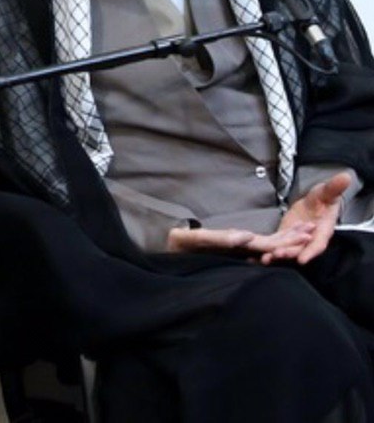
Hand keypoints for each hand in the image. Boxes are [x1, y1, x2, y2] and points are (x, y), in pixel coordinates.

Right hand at [167, 223, 314, 257]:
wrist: (167, 249)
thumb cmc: (177, 247)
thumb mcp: (194, 240)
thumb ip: (218, 239)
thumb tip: (246, 237)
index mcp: (234, 250)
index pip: (266, 246)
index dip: (287, 240)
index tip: (306, 235)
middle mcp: (239, 251)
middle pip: (271, 246)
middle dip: (292, 239)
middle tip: (314, 229)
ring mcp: (236, 250)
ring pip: (266, 245)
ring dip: (286, 238)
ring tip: (305, 230)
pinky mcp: (232, 247)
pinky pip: (256, 245)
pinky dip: (272, 240)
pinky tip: (282, 237)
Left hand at [271, 172, 351, 264]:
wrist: (316, 203)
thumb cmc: (324, 198)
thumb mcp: (327, 191)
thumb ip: (334, 187)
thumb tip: (345, 177)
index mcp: (323, 231)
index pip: (318, 244)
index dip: (310, 252)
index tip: (302, 260)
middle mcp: (310, 239)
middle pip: (300, 249)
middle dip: (288, 253)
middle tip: (276, 255)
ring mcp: (297, 240)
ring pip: (287, 249)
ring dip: (276, 254)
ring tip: (264, 259)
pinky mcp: (285, 237)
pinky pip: (276, 244)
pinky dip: (268, 250)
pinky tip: (255, 256)